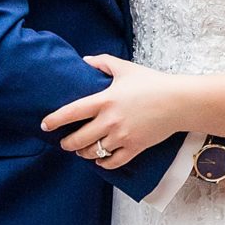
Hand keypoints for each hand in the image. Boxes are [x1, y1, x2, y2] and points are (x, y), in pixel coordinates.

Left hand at [42, 55, 190, 169]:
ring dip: (84, 153)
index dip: (55, 120)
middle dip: (67, 144)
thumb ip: (103, 63)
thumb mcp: (126, 68)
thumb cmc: (152, 83)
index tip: (45, 126)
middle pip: (79, 139)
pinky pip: (113, 162)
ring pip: (94, 152)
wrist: (179, 102)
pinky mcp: (135, 147)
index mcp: (105, 100)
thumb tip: (85, 61)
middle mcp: (110, 120)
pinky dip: (103, 164)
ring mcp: (123, 136)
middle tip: (64, 143)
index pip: (72, 112)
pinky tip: (100, 161)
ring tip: (81, 151)